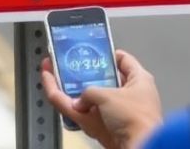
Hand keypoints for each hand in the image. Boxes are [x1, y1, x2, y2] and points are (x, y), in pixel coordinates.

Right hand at [41, 50, 162, 148]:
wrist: (137, 147)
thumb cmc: (136, 118)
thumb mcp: (108, 95)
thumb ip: (89, 92)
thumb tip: (79, 100)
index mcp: (139, 80)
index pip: (123, 60)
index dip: (108, 54)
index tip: (92, 51)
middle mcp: (126, 96)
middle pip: (99, 80)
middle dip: (81, 74)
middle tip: (65, 64)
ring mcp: (113, 113)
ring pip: (85, 98)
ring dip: (67, 87)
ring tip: (50, 74)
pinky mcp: (101, 128)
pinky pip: (79, 113)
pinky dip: (64, 103)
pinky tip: (51, 90)